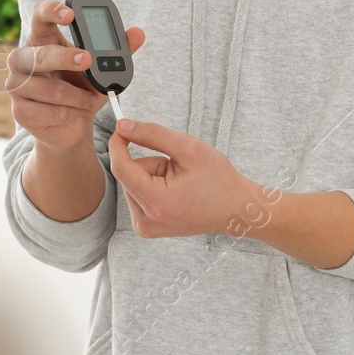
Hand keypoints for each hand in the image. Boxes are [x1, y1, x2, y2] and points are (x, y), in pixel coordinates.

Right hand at [6, 0, 145, 152]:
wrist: (71, 127)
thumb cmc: (82, 90)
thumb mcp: (101, 69)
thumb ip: (118, 50)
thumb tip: (139, 32)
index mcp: (42, 40)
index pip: (39, 15)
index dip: (51, 11)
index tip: (70, 14)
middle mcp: (23, 58)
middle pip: (41, 53)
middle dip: (65, 57)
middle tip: (88, 60)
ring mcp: (16, 84)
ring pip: (49, 88)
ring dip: (76, 97)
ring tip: (88, 100)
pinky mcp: (20, 110)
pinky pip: (47, 111)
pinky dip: (68, 114)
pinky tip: (72, 114)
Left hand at [108, 119, 269, 238]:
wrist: (234, 208)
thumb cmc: (217, 179)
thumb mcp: (188, 148)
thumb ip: (152, 135)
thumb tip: (122, 126)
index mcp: (156, 203)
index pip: (121, 167)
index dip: (119, 143)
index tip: (122, 126)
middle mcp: (146, 221)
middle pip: (128, 175)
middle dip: (149, 163)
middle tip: (177, 167)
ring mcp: (145, 227)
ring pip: (132, 184)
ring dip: (151, 175)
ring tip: (179, 181)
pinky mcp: (147, 228)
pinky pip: (138, 195)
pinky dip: (152, 187)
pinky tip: (174, 191)